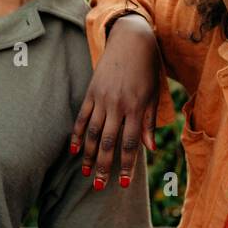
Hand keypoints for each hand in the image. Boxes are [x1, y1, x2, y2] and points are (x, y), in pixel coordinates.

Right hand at [72, 14, 160, 189]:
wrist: (132, 40)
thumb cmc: (147, 69)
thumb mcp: (152, 95)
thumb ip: (148, 122)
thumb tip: (150, 149)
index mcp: (136, 107)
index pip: (130, 143)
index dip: (127, 165)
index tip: (123, 184)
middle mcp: (117, 105)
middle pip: (109, 142)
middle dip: (104, 167)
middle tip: (100, 187)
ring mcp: (102, 99)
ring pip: (93, 133)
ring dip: (89, 156)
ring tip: (87, 174)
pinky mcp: (91, 92)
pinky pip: (82, 117)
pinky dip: (78, 135)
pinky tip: (75, 151)